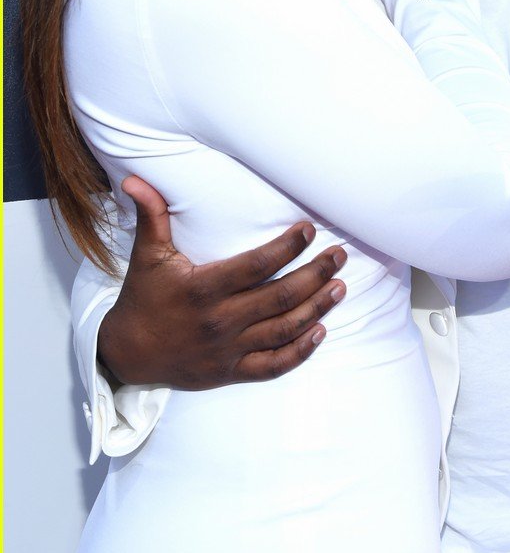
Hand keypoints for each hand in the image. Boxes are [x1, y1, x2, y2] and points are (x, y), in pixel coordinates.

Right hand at [97, 176, 347, 388]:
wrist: (127, 355)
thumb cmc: (143, 298)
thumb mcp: (146, 255)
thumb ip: (151, 216)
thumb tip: (135, 180)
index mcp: (202, 289)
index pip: (256, 266)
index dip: (286, 247)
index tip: (309, 230)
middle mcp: (219, 321)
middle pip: (280, 297)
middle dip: (315, 274)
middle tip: (339, 255)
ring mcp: (228, 350)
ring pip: (283, 330)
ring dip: (316, 308)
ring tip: (340, 286)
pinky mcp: (230, 372)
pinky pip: (273, 366)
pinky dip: (299, 351)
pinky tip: (320, 331)